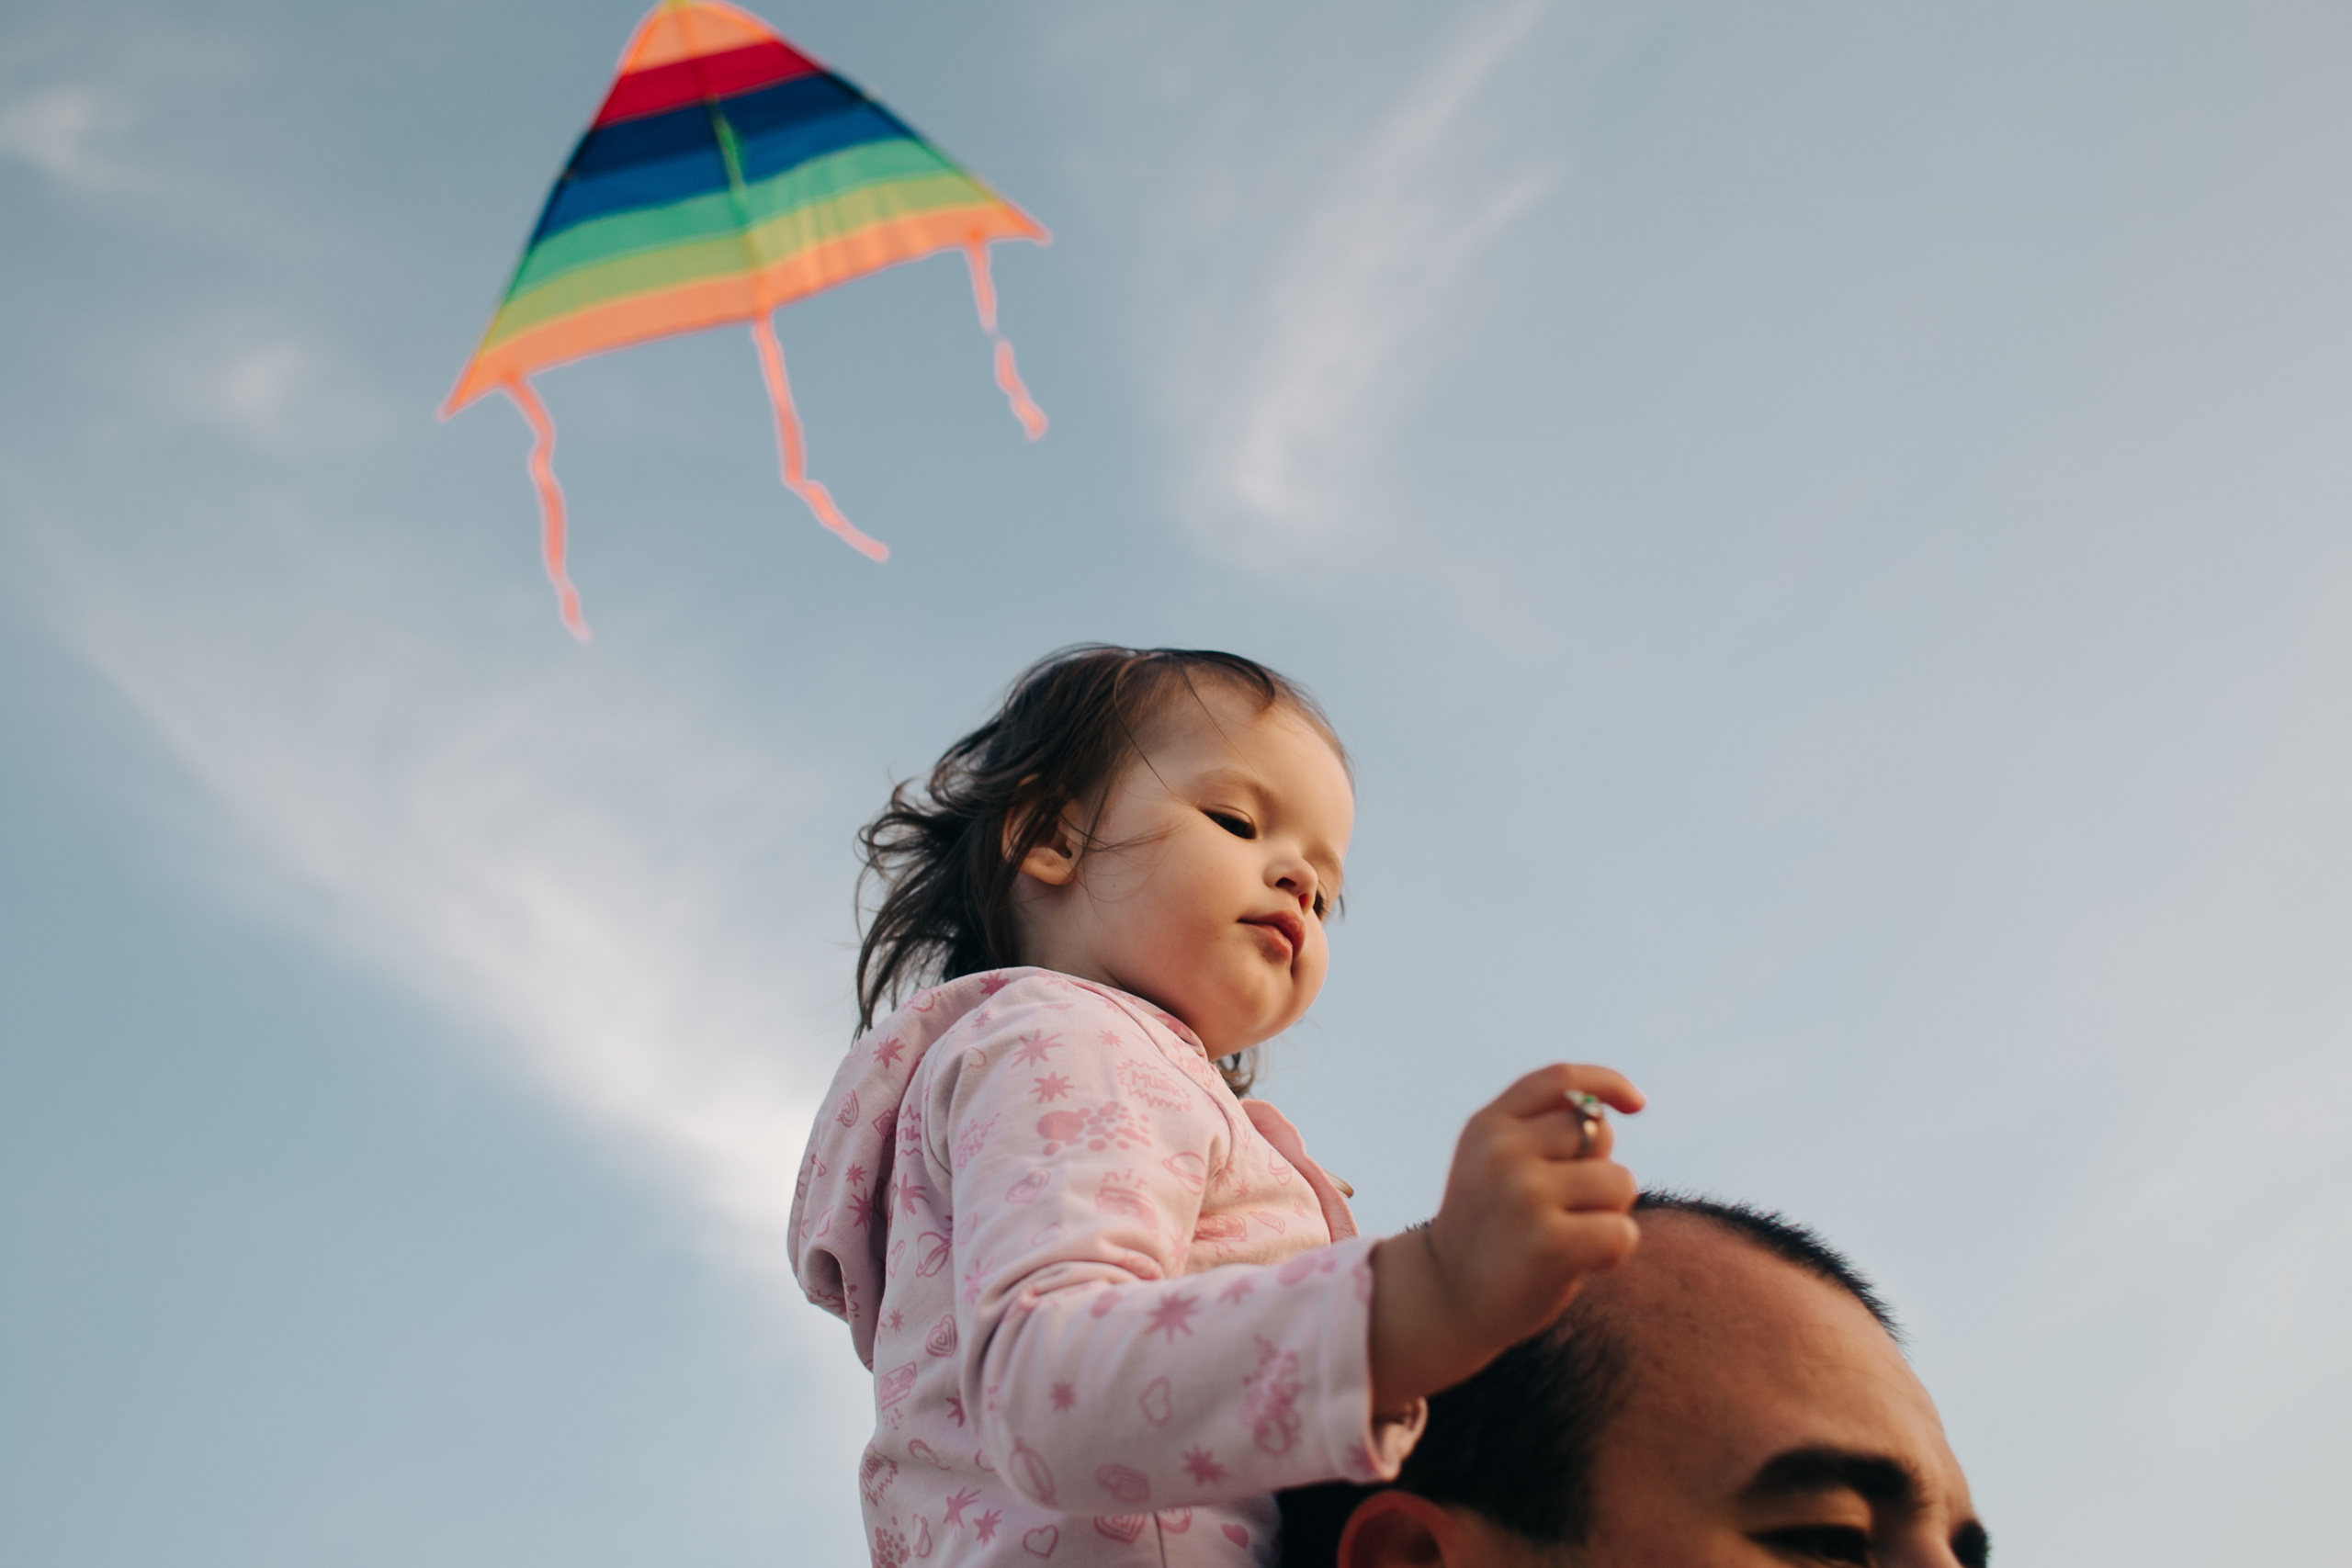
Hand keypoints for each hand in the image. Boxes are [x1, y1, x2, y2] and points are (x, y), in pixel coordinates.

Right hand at [1368, 1064, 1643, 1413]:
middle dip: (1598, 1168)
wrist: (1447, 1298)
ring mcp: (1525, 1195)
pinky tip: (1576, 1264)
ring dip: (1607, 1212)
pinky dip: (1613, 1251)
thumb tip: (1608, 1116)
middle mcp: (1503, 1152)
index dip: (1607, 1083)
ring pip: (1619, 1182)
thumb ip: (1539, 1132)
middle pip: (1599, 1133)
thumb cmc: (1490, 1229)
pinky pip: (1622, 1231)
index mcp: (1488, 1125)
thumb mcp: (1494, 1164)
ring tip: (1563, 1236)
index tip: (1637, 1105)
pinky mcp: (1549, 1243)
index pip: (1560, 1081)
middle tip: (1558, 1208)